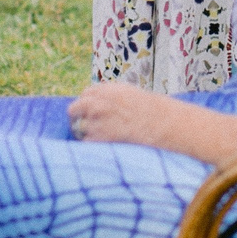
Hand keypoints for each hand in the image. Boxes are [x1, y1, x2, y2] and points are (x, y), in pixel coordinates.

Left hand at [66, 83, 236, 161]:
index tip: (92, 112)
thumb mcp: (132, 94)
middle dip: (78, 118)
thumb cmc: (153, 111)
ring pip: (78, 128)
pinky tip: (106, 147)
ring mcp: (95, 120)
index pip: (85, 94)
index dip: (88, 104)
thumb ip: (113, 97)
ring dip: (86, 134)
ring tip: (102, 139)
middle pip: (74, 109)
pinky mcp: (97, 138)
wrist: (162, 125)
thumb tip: (100, 103)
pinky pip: (86, 143)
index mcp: (107, 89)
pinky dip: (92, 147)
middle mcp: (97, 102)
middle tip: (85, 126)